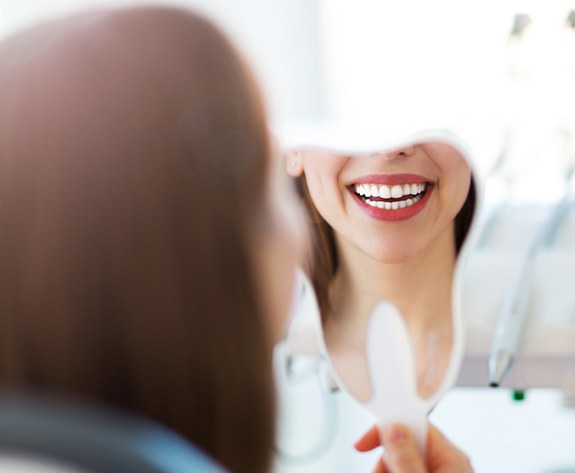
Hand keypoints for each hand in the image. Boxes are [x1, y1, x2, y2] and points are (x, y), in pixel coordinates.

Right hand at [354, 423, 472, 472]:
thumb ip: (406, 458)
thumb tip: (394, 429)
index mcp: (451, 457)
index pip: (414, 425)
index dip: (387, 429)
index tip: (363, 442)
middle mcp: (446, 464)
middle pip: (401, 446)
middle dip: (384, 462)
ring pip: (397, 462)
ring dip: (384, 471)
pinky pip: (402, 470)